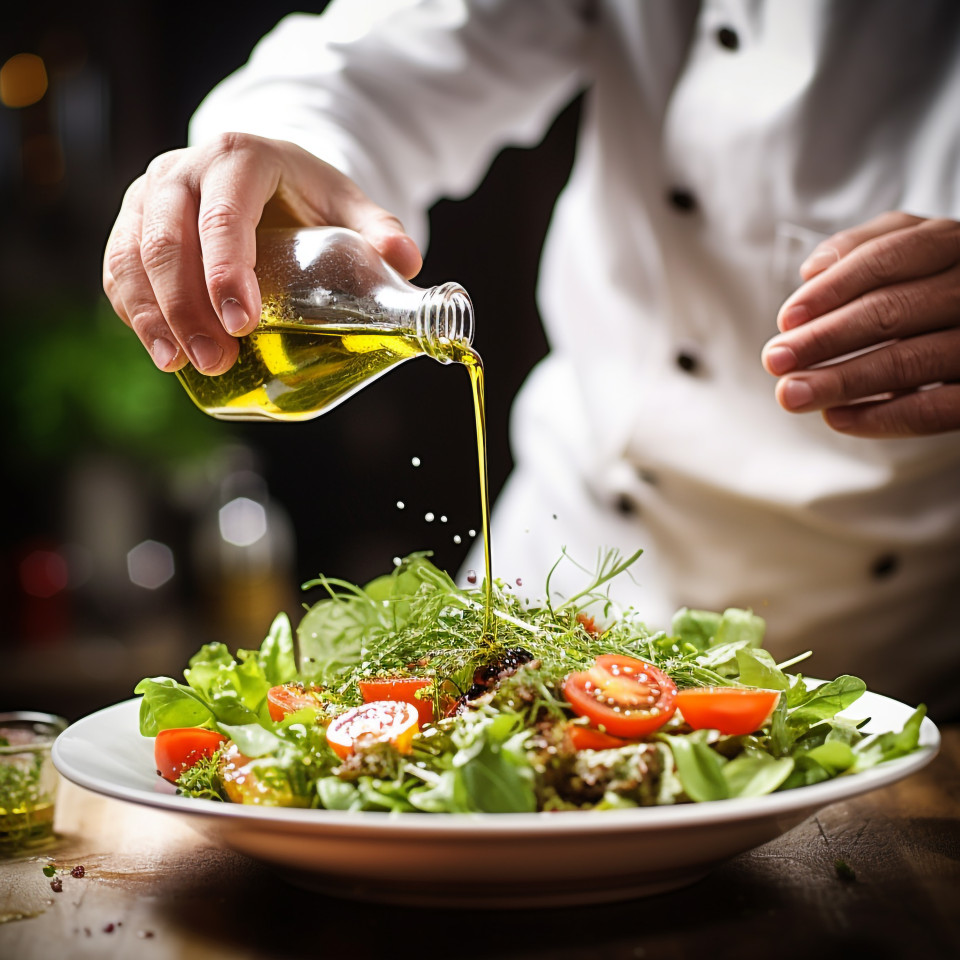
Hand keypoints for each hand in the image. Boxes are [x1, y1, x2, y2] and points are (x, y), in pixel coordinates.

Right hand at [103, 133, 421, 373]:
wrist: (258, 171)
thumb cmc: (304, 193)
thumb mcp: (344, 201)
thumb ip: (378, 228)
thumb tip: (407, 262)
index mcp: (239, 158)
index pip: (224, 215)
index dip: (227, 271)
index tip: (243, 324)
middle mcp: (183, 171)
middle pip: (168, 239)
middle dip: (187, 306)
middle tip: (216, 359)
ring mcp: (149, 197)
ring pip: (132, 256)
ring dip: (154, 316)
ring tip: (182, 365)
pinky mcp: (131, 225)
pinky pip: (118, 270)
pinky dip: (134, 313)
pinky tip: (161, 350)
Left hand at [761, 212, 959, 437]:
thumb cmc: (929, 283)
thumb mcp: (902, 249)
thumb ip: (860, 249)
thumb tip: (813, 271)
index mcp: (949, 245)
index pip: (887, 259)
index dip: (832, 289)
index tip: (787, 319)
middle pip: (892, 311)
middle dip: (825, 339)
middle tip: (775, 360)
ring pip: (911, 361)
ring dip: (841, 381)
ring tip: (791, 394)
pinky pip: (936, 409)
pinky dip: (882, 417)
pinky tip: (836, 417)